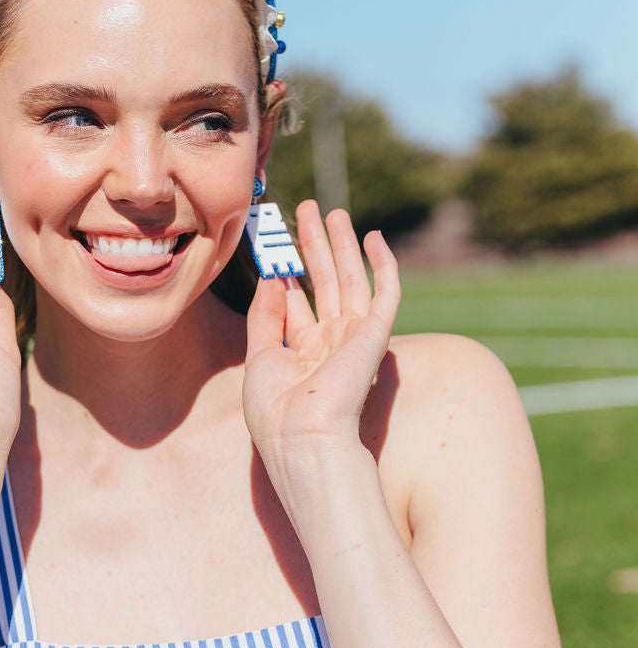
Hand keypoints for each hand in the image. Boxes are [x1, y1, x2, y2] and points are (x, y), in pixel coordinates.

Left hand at [242, 200, 399, 462]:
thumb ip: (266, 314)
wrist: (303, 437)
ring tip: (333, 212)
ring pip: (352, 280)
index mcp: (303, 352)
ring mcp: (354, 338)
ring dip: (343, 245)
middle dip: (315, 246)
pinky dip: (384, 265)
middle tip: (306, 210)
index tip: (274, 244)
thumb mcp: (260, 356)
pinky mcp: (375, 336)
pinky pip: (386, 294)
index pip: (298, 301)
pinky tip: (375, 239)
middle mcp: (331, 343)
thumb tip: (273, 276)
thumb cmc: (276, 411)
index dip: (287, 271)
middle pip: (324, 283)